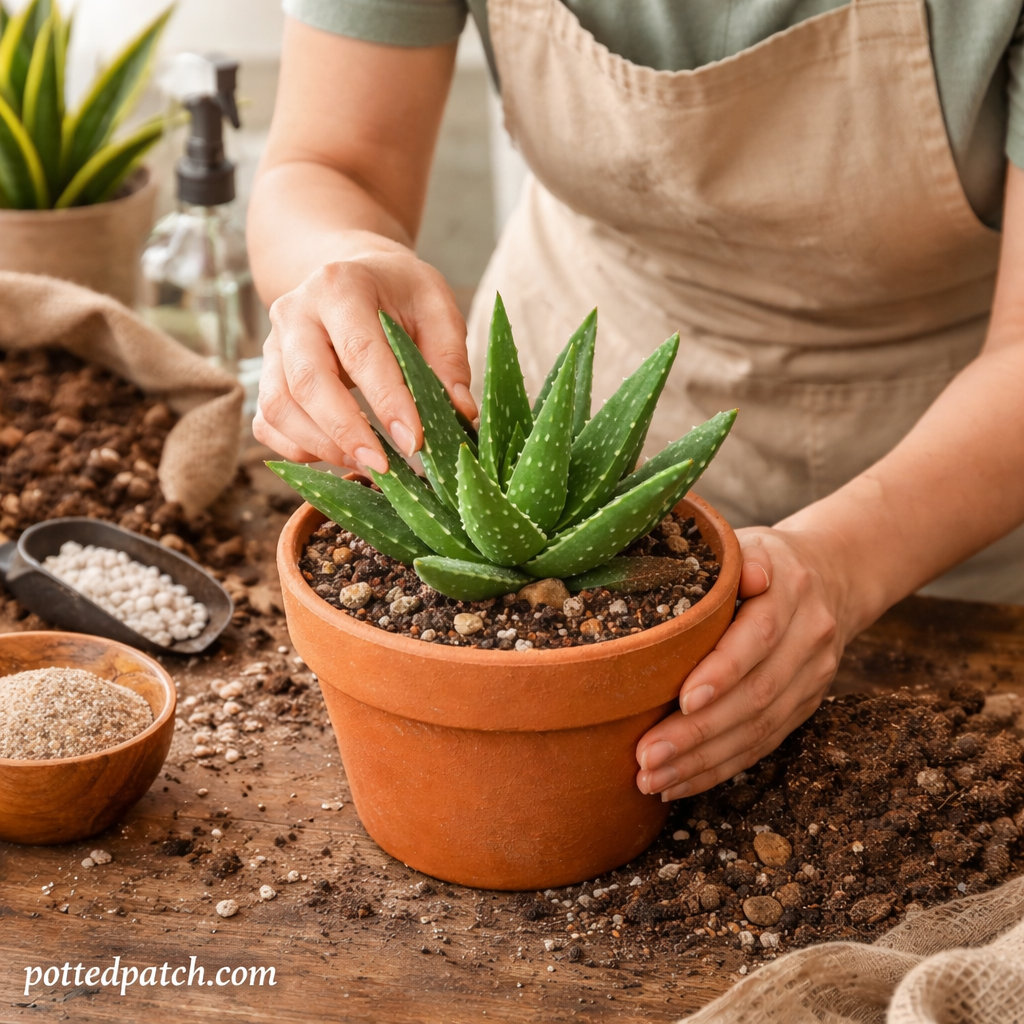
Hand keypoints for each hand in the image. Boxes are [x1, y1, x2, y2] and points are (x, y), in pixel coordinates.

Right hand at [253, 246, 477, 471]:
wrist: (353, 272)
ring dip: (322, 446)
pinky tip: (338, 455)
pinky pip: (267, 422)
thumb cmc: (399, 292)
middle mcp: (294, 313)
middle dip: (346, 432)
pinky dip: (298, 449)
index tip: (414, 441)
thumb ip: (448, 357)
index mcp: (339, 286)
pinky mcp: (266, 376)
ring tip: (368, 463)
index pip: (360, 351)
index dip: (387, 400)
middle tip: (385, 466)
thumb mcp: (435, 305)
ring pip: (279, 407)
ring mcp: (272, 346)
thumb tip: (462, 414)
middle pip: (307, 382)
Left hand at [635, 526, 847, 800]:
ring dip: (702, 761)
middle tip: (647, 755)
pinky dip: (718, 769)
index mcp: (792, 590)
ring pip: (759, 729)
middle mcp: (809, 638)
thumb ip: (734, 558)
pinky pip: (762, 745)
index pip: (759, 636)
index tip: (683, 699)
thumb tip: (743, 573)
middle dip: (698, 732)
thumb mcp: (749, 542)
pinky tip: (678, 784)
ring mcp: (811, 678)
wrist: (834, 574)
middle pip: (756, 695)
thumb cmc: (764, 557)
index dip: (723, 671)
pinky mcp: (804, 706)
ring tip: (651, 780)